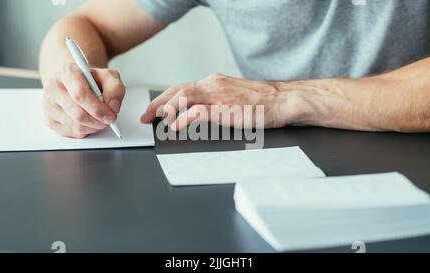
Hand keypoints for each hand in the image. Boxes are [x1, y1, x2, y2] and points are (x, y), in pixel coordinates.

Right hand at [43, 63, 125, 137]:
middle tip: (110, 119)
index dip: (98, 108)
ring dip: (94, 126)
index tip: (111, 115)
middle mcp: (54, 88)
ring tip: (100, 118)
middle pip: (79, 114)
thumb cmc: (91, 80)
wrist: (74, 83)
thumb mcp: (108, 76)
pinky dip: (87, 130)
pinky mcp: (50, 121)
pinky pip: (72, 133)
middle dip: (99, 121)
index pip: (80, 94)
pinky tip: (89, 121)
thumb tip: (113, 106)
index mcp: (67, 72)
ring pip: (76, 126)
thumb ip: (115, 88)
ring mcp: (49, 106)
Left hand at [141, 74, 299, 129]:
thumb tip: (199, 113)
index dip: (165, 98)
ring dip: (166, 109)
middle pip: (177, 90)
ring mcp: (218, 96)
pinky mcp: (225, 109)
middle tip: (145, 115)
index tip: (155, 108)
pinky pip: (197, 112)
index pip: (182, 88)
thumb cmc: (263, 102)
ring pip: (183, 97)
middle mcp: (213, 85)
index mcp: (214, 83)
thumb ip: (216, 102)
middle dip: (158, 103)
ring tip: (154, 120)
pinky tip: (176, 126)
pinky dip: (183, 119)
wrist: (283, 100)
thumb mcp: (234, 97)